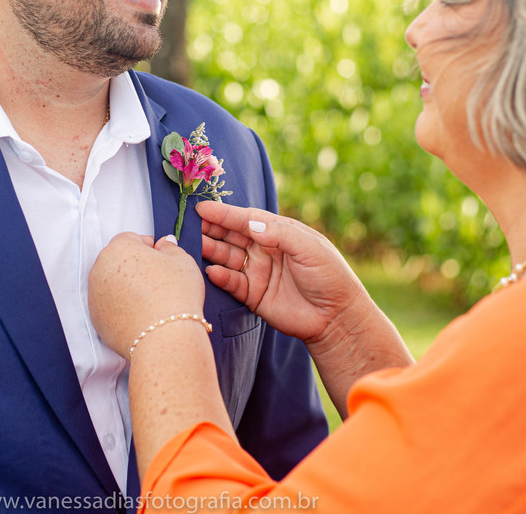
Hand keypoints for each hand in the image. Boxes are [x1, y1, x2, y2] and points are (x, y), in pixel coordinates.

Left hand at [89, 232, 206, 358]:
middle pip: (118, 261)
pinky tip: (141, 316)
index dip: (149, 248)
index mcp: (118, 248)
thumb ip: (170, 247)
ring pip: (111, 284)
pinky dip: (121, 308)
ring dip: (126, 287)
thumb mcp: (182, 261)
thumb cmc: (176, 295)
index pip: (131, 239)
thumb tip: (163, 244)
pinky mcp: (96, 320)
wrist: (166, 339)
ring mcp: (95, 296)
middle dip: (135, 267)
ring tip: (150, 301)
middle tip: (158, 281)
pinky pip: (109, 307)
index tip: (162, 260)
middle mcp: (100, 269)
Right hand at [198, 200, 370, 348]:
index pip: (246, 219)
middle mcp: (263, 249)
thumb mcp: (309, 248)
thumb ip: (279, 233)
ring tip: (193, 246)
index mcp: (278, 232)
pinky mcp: (252, 294)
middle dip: (211, 229)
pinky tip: (212, 271)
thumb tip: (250, 223)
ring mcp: (257, 271)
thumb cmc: (329, 275)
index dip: (224, 213)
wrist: (336, 316)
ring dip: (210, 250)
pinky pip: (231, 282)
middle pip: (231, 235)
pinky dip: (220, 276)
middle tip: (189, 225)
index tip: (202, 208)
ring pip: (226, 257)